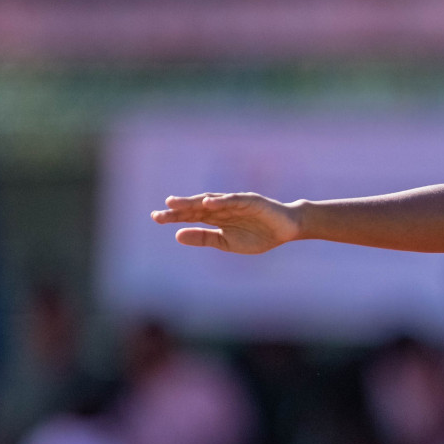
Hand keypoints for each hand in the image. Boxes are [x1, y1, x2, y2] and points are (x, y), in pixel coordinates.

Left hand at [150, 192, 301, 252]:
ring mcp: (235, 203)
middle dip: (178, 209)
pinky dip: (220, 200)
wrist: (287, 230)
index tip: (156, 218)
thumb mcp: (228, 243)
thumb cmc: (259, 235)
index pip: (191, 216)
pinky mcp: (250, 200)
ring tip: (175, 203)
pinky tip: (207, 203)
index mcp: (216, 218)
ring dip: (192, 201)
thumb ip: (205, 238)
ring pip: (210, 200)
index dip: (174, 216)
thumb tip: (177, 235)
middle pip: (196, 207)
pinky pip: (232, 200)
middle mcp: (222, 208)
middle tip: (159, 213)